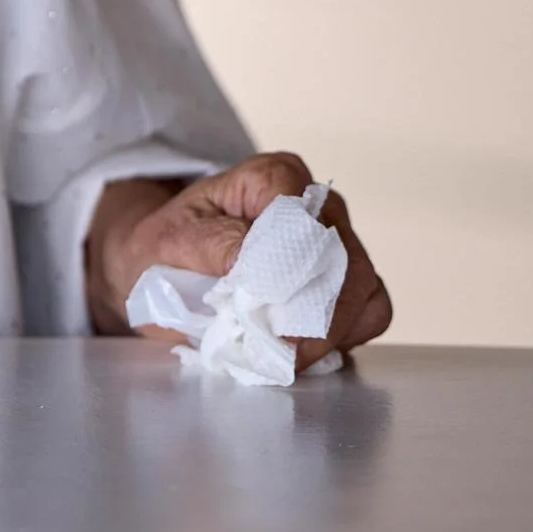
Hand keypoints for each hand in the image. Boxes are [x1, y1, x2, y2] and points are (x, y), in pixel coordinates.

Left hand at [86, 152, 392, 368]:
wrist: (164, 267)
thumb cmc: (167, 248)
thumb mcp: (169, 242)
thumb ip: (214, 247)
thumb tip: (254, 261)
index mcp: (272, 178)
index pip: (305, 221)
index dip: (291, 272)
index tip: (266, 315)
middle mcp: (317, 203)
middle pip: (346, 262)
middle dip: (313, 317)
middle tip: (275, 351)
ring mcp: (340, 242)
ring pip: (363, 292)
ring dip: (327, 333)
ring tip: (281, 354)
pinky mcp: (348, 282)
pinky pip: (368, 314)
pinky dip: (340, 339)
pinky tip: (299, 349)